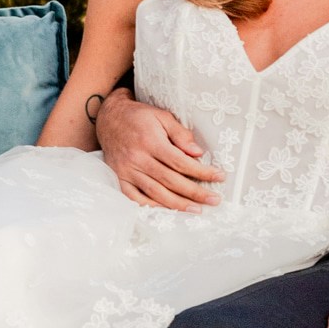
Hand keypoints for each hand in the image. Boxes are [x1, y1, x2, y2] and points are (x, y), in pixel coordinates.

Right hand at [95, 88, 222, 209]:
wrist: (109, 118)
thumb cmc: (140, 117)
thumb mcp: (162, 117)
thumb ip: (180, 134)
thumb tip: (198, 153)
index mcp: (151, 142)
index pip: (181, 162)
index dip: (202, 172)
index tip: (219, 177)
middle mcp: (138, 158)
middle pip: (171, 181)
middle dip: (195, 192)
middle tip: (214, 200)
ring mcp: (127, 171)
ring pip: (155, 193)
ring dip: (177, 204)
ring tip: (196, 210)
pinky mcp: (119, 178)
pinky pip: (135, 198)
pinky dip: (151, 206)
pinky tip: (167, 211)